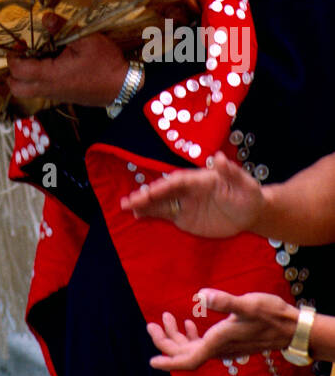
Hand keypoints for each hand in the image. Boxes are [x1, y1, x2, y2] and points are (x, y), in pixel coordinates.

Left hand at [7, 18, 128, 106]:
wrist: (124, 86)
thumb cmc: (105, 63)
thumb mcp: (86, 39)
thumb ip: (63, 27)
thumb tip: (46, 16)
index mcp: (51, 75)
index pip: (18, 71)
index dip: (13, 56)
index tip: (21, 42)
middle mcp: (50, 88)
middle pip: (17, 89)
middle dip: (12, 71)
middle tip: (23, 53)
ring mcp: (56, 95)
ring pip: (28, 92)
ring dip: (24, 76)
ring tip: (36, 56)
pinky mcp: (63, 96)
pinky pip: (41, 90)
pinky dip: (36, 79)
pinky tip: (51, 62)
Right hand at [122, 151, 264, 236]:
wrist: (250, 212)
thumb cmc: (248, 194)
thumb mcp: (244, 184)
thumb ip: (232, 172)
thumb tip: (220, 158)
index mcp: (200, 179)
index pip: (178, 182)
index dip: (163, 186)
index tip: (150, 192)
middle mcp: (188, 190)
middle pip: (164, 191)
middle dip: (146, 195)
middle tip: (128, 201)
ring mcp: (185, 203)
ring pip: (161, 202)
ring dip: (143, 204)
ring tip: (125, 206)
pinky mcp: (186, 217)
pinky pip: (166, 214)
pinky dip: (151, 214)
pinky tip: (137, 215)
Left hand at [147, 290, 299, 369]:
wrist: (291, 327)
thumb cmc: (270, 314)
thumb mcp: (247, 304)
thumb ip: (225, 301)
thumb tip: (202, 295)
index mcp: (218, 343)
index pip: (189, 360)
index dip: (169, 361)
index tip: (152, 361)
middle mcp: (219, 349)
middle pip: (186, 354)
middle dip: (166, 342)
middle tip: (152, 324)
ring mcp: (224, 347)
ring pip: (193, 348)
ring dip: (176, 337)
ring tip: (164, 318)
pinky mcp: (229, 341)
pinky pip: (204, 344)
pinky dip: (191, 335)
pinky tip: (188, 322)